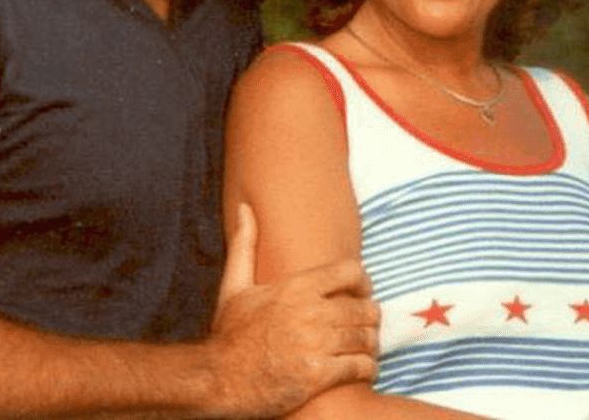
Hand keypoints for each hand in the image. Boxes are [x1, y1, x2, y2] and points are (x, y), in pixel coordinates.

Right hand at [209, 204, 379, 416]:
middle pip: (365, 308)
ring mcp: (315, 344)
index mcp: (295, 287)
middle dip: (370, 318)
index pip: (350, 272)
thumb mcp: (234, 286)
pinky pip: (361, 367)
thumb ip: (245, 245)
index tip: (362, 293)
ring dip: (370, 344)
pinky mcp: (318, 375)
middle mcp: (308, 313)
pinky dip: (367, 368)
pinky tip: (361, 368)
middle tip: (366, 325)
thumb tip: (244, 208)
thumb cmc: (229, 335)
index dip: (364, 282)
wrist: (217, 381)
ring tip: (366, 347)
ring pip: (366, 338)